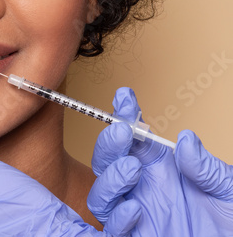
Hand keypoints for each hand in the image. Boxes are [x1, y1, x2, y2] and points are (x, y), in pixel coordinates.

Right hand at [88, 87, 232, 235]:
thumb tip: (186, 140)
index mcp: (161, 168)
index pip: (135, 138)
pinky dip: (116, 219)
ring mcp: (134, 212)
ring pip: (101, 193)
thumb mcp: (227, 190)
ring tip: (131, 168)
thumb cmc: (230, 225)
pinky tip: (133, 211)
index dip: (125, 116)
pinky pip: (112, 230)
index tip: (124, 97)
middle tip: (122, 131)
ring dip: (110, 178)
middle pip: (108, 161)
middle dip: (109, 143)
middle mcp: (142, 188)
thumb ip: (206, 167)